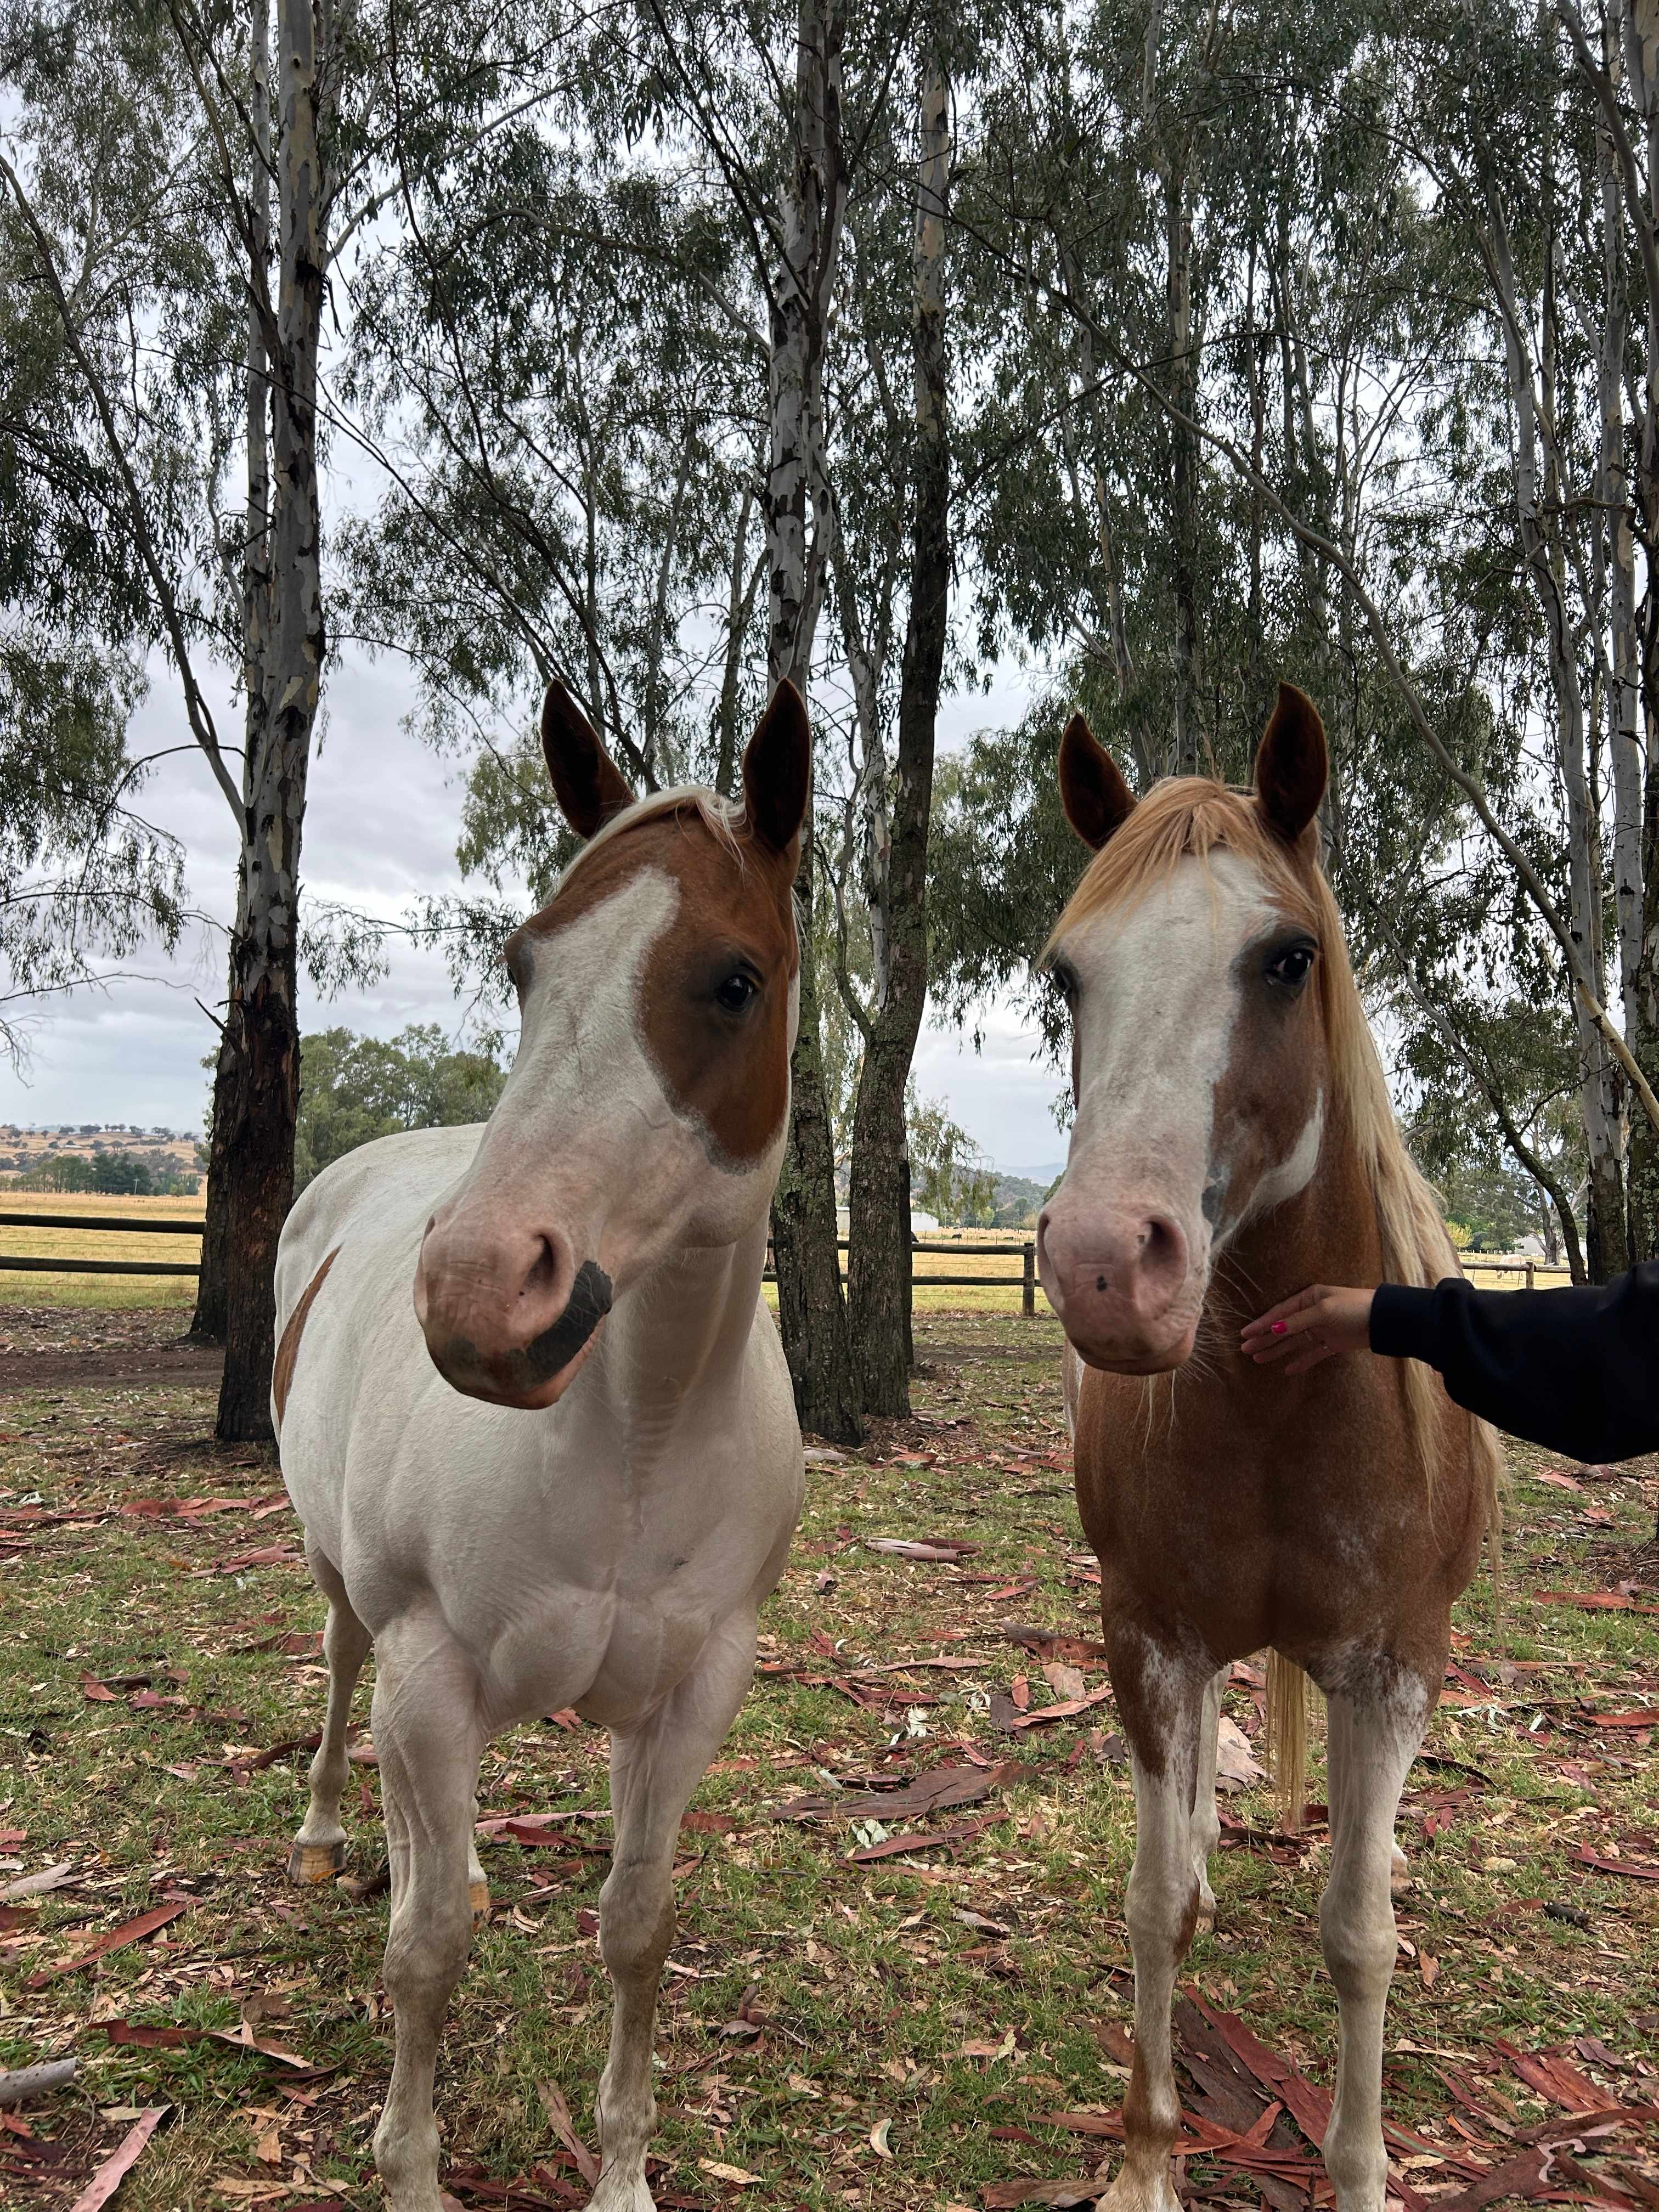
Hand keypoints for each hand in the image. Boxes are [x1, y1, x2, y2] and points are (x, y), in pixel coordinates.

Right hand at [1240, 1284, 1374, 1374]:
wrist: (1384, 1320)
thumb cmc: (1353, 1308)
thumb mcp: (1323, 1310)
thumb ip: (1297, 1321)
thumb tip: (1272, 1329)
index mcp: (1308, 1298)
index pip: (1279, 1313)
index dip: (1261, 1324)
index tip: (1245, 1335)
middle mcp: (1312, 1313)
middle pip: (1283, 1328)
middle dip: (1265, 1338)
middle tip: (1246, 1350)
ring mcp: (1322, 1329)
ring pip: (1295, 1341)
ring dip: (1277, 1350)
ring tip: (1259, 1359)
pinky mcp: (1333, 1343)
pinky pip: (1313, 1353)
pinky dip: (1301, 1361)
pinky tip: (1288, 1370)